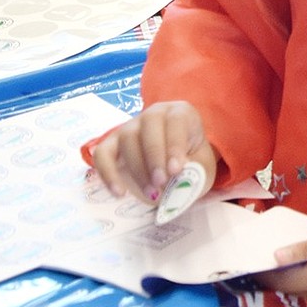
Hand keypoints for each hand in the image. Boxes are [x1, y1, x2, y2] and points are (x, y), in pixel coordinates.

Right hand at [91, 101, 217, 204]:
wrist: (176, 166)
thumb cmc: (193, 162)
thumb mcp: (203, 166)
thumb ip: (195, 170)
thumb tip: (178, 178)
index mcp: (181, 113)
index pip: (176, 120)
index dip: (175, 144)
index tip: (176, 170)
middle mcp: (154, 114)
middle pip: (148, 126)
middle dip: (154, 156)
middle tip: (161, 182)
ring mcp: (131, 127)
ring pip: (127, 138)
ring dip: (138, 169)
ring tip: (151, 193)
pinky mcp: (113, 144)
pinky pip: (103, 154)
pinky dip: (108, 174)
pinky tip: (119, 193)